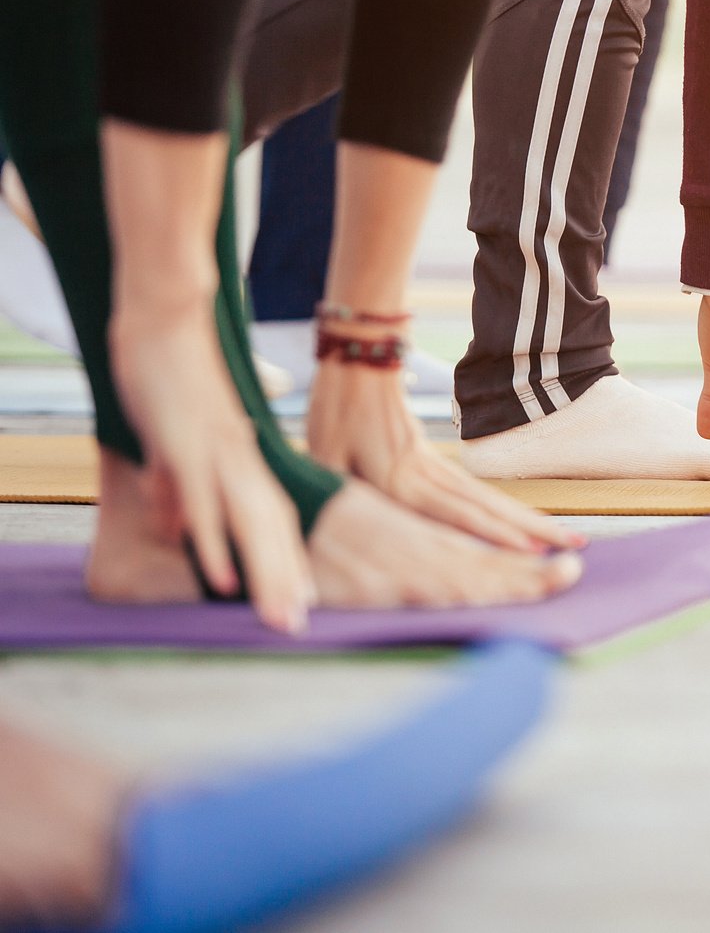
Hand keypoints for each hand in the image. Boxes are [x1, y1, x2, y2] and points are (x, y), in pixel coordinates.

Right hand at [111, 304, 312, 633]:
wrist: (169, 318)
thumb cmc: (174, 377)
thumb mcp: (178, 443)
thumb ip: (177, 486)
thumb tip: (171, 526)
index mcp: (243, 459)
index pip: (275, 521)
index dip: (288, 563)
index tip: (302, 606)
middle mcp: (242, 461)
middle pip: (274, 531)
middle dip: (287, 583)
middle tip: (299, 629)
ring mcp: (219, 454)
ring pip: (252, 524)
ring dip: (267, 575)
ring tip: (281, 619)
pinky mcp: (189, 445)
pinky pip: (206, 503)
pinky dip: (216, 543)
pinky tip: (223, 581)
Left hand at [307, 358, 584, 551]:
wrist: (359, 359)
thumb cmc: (333, 410)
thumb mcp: (324, 455)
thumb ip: (340, 493)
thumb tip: (340, 528)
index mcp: (400, 478)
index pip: (454, 511)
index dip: (491, 532)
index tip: (529, 551)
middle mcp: (427, 475)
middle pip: (488, 507)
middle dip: (533, 531)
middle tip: (574, 549)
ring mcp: (435, 466)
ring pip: (490, 498)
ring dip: (530, 520)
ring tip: (568, 539)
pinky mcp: (434, 460)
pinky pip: (478, 491)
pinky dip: (505, 510)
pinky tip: (526, 525)